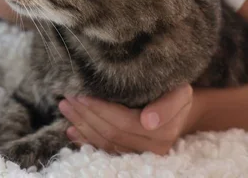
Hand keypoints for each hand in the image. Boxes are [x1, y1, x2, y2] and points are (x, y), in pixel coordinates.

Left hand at [58, 85, 199, 154]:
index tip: (81, 95)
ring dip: (81, 125)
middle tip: (67, 97)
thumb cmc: (176, 94)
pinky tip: (71, 130)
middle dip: (86, 115)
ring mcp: (139, 154)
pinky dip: (85, 139)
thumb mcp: (180, 93)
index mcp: (162, 133)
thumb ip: (167, 106)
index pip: (123, 122)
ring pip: (104, 142)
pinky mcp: (129, 154)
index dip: (100, 110)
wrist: (182, 109)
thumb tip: (148, 122)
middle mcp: (151, 149)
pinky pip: (104, 150)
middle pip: (111, 133)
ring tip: (65, 108)